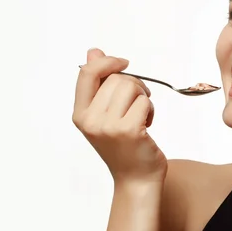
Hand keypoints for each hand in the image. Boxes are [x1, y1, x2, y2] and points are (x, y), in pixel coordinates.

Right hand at [72, 48, 166, 183]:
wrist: (136, 179)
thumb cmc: (124, 146)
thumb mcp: (105, 115)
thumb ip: (99, 84)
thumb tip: (93, 52)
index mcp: (80, 114)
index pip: (86, 73)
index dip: (107, 61)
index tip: (123, 63)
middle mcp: (90, 120)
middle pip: (116, 79)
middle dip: (134, 85)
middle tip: (139, 103)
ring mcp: (108, 126)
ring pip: (131, 87)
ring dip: (143, 98)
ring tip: (142, 116)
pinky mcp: (129, 130)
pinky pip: (145, 102)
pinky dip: (151, 110)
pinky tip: (147, 125)